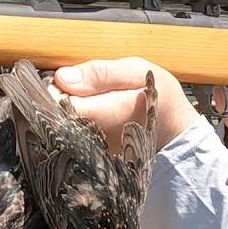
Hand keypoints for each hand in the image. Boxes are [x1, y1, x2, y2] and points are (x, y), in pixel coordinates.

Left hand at [50, 58, 199, 151]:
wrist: (175, 133)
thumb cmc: (159, 100)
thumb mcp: (136, 72)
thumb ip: (99, 73)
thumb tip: (63, 77)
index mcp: (100, 114)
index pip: (55, 104)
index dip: (52, 88)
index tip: (61, 79)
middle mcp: (89, 137)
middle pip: (53, 118)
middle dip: (56, 99)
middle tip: (73, 87)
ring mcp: (89, 150)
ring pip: (59, 128)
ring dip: (64, 111)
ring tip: (85, 101)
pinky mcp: (90, 156)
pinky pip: (69, 137)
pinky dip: (72, 123)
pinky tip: (87, 114)